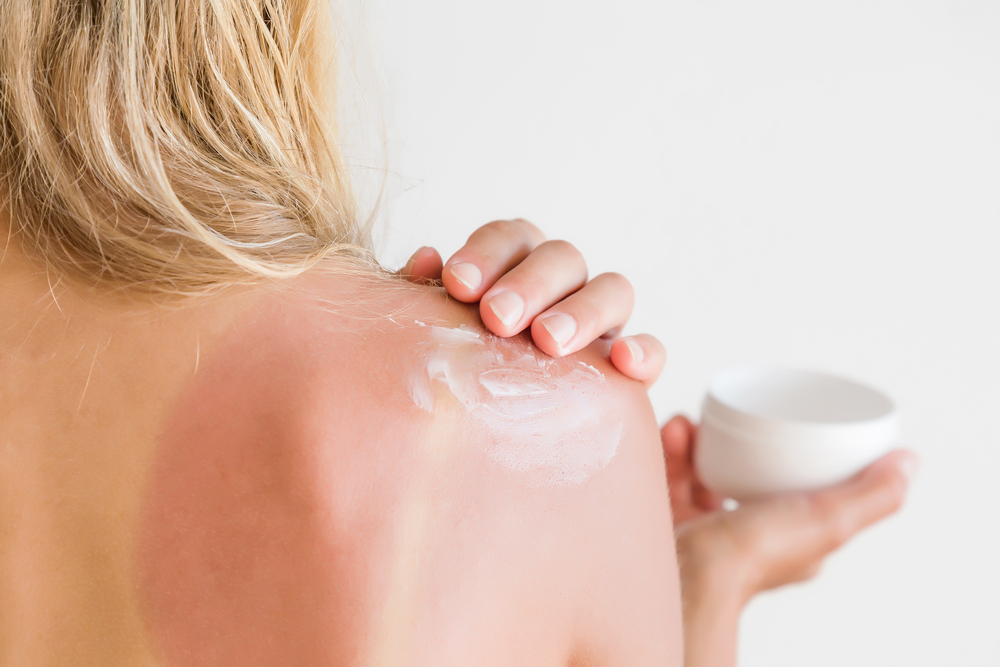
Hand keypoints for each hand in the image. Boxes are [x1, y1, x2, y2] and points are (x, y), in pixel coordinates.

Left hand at [399, 219, 664, 385]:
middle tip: (498, 317)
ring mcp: (603, 322)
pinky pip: (652, 349)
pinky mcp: (631, 367)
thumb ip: (430, 299)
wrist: (489, 446)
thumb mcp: (439, 337)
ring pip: (613, 290)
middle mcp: (564, 286)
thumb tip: (425, 260)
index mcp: (516, 267)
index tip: (457, 284)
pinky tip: (623, 362)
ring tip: (549, 342)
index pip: (510, 238)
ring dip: (582, 311)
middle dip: (530, 283)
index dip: (486, 253)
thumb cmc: (458, 375)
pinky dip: (644, 350)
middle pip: (562, 257)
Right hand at [661, 415, 917, 666]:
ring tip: (690, 425)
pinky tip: (671, 434)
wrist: (684, 573)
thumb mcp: (828, 520)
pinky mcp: (670, 519)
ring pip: (703, 468)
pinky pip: (670, 475)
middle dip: (732, 439)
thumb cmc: (752, 556)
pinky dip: (669, 451)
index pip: (796, 484)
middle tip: (722, 419)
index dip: (788, 450)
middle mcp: (749, 533)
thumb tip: (909, 462)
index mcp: (790, 537)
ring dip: (695, 440)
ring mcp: (707, 527)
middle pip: (745, 470)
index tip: (779, 418)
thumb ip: (872, 495)